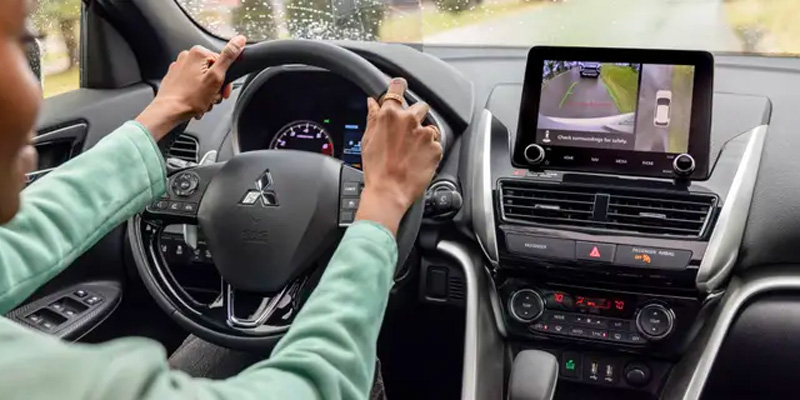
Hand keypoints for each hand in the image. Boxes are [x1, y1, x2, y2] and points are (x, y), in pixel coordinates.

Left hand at [135, 35, 245, 140]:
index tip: (223, 92)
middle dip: (216, 88)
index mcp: (198, 53)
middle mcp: (187, 56)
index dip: (226, 81)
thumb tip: (239, 40)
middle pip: (213, 71)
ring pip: (203, 79)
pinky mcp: (174, 78)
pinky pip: (192, 84)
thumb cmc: (190, 98)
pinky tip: (196, 102)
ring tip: (203, 102)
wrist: (168, 111)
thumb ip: (228, 57)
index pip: (223, 63)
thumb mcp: (216, 77)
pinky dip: (196, 94)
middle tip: (213, 98)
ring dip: (207, 93)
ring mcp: (179, 67)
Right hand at [355, 78, 442, 235]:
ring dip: (424, 134)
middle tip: (408, 133)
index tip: (401, 85)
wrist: (389, 192)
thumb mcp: (368, 140)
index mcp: (390, 115)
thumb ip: (373, 118)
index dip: (399, 86)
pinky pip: (436, 143)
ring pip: (430, 126)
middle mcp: (409, 120)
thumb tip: (372, 103)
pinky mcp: (436, 147)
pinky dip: (430, 150)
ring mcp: (425, 134)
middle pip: (420, 106)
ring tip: (413, 152)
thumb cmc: (376, 169)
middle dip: (416, 116)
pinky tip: (418, 160)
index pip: (397, 88)